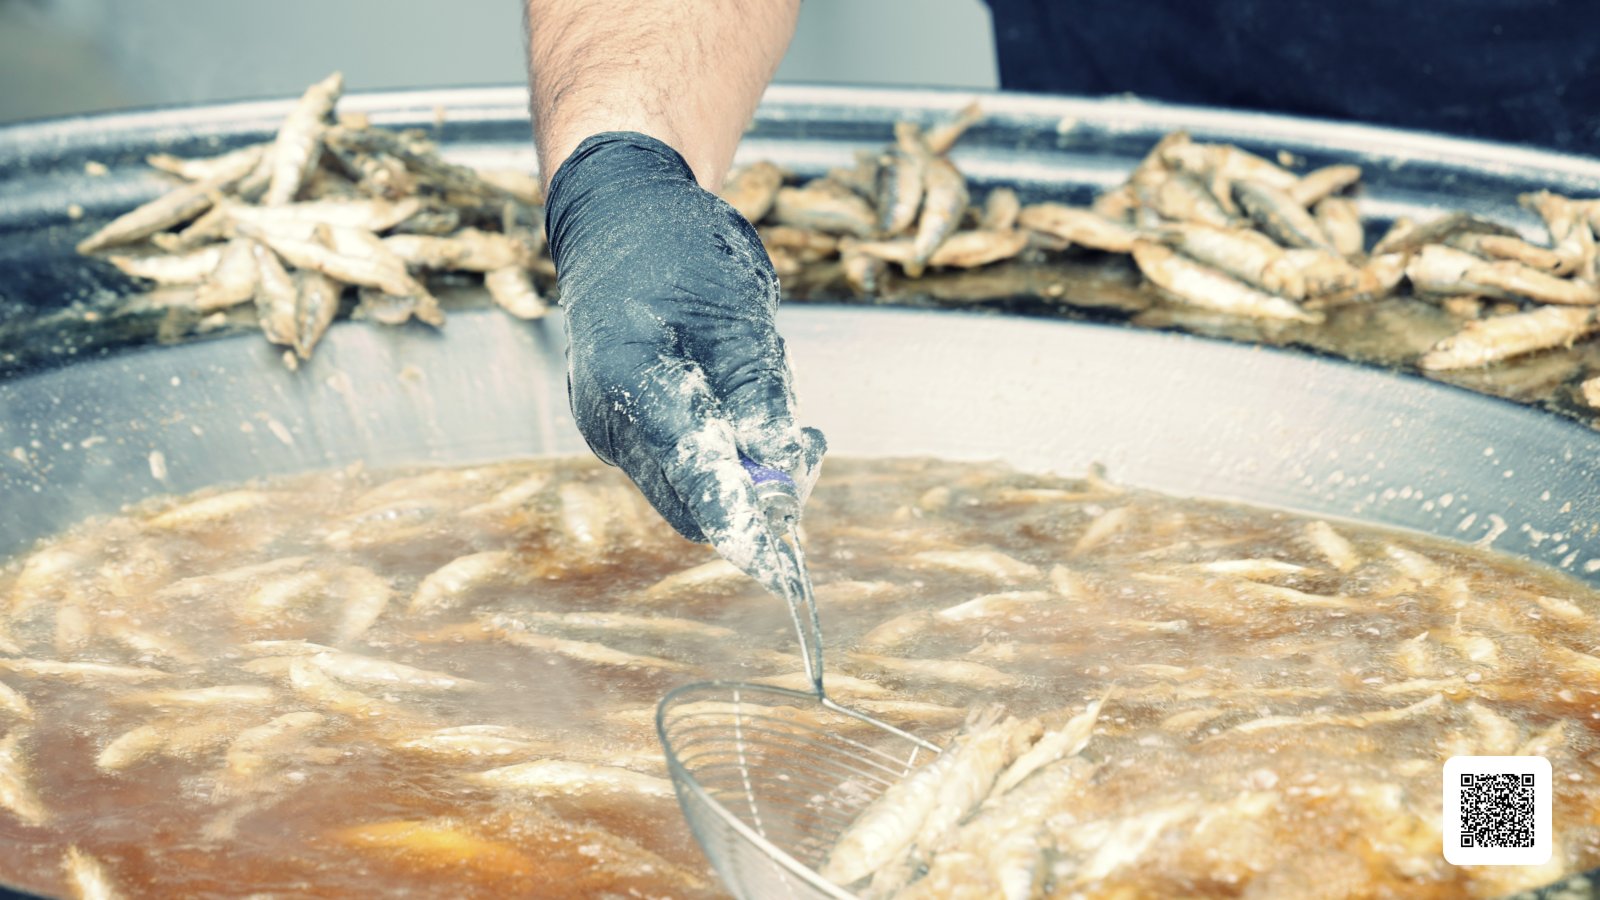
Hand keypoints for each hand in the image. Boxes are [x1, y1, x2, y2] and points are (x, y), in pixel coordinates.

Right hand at [544, 132, 824, 580]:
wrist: (618, 217)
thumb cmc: (677, 249)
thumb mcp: (736, 313)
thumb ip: (757, 395)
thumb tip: (782, 469)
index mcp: (628, 379)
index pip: (693, 474)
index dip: (745, 524)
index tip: (787, 567)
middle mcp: (608, 420)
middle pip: (690, 502)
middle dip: (758, 499)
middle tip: (810, 451)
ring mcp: (611, 430)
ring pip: (689, 490)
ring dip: (747, 475)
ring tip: (788, 419)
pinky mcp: (624, 430)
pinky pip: (682, 465)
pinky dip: (727, 455)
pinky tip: (752, 412)